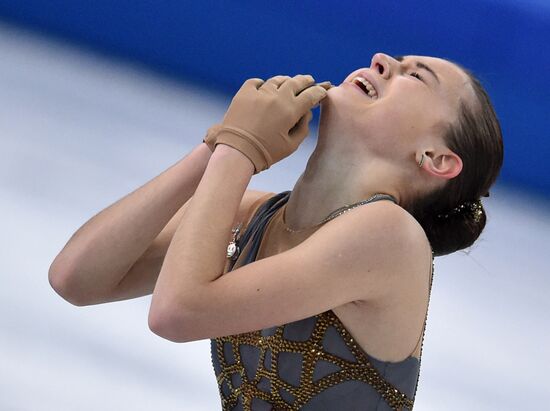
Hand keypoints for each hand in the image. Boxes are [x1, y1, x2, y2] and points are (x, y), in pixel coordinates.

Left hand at [203, 75, 330, 173]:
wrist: (237, 152)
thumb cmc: (266, 152)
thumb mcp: (291, 145)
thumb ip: (303, 127)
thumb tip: (307, 112)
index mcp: (291, 110)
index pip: (311, 94)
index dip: (319, 92)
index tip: (321, 91)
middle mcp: (277, 97)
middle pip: (296, 82)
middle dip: (306, 81)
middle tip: (309, 81)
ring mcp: (260, 93)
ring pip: (277, 80)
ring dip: (285, 81)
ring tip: (288, 82)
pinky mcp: (244, 93)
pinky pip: (256, 82)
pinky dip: (262, 84)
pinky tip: (264, 88)